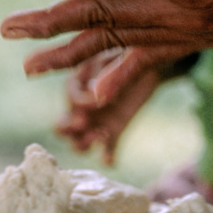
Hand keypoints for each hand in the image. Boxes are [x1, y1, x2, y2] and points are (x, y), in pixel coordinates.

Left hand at [3, 0, 212, 86]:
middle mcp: (186, 13)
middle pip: (107, 17)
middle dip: (53, 22)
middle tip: (7, 28)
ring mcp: (191, 31)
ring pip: (118, 41)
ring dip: (70, 49)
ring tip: (29, 61)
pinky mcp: (199, 38)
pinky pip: (143, 56)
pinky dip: (109, 68)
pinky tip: (89, 84)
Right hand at [55, 47, 196, 160]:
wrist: (150, 64)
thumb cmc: (130, 53)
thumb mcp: (118, 55)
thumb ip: (104, 70)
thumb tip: (90, 90)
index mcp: (78, 82)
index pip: (70, 96)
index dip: (80, 101)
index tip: (98, 100)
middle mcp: (81, 106)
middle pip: (61, 125)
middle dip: (68, 128)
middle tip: (83, 123)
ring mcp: (96, 121)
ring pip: (78, 142)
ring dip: (84, 144)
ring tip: (100, 136)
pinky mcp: (114, 131)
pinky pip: (106, 150)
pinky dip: (106, 157)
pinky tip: (111, 159)